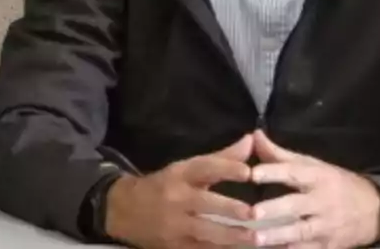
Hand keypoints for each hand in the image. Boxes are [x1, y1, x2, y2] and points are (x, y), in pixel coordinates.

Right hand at [105, 134, 256, 247]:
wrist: (123, 211)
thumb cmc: (165, 185)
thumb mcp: (188, 167)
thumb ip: (223, 157)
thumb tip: (252, 140)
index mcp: (180, 174)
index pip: (204, 168)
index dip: (226, 168)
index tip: (248, 172)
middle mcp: (176, 198)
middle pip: (204, 203)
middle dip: (230, 209)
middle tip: (254, 213)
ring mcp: (173, 225)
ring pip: (204, 231)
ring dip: (230, 236)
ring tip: (255, 238)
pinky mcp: (173, 247)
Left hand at [249, 130, 379, 248]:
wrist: (374, 210)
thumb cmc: (335, 183)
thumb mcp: (313, 165)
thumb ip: (281, 155)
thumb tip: (255, 136)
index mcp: (318, 177)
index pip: (294, 173)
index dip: (274, 172)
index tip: (253, 173)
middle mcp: (322, 201)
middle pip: (296, 205)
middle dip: (275, 209)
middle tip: (253, 212)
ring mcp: (326, 226)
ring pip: (300, 232)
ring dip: (278, 236)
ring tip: (256, 239)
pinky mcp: (327, 247)